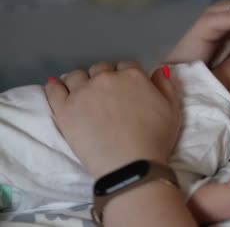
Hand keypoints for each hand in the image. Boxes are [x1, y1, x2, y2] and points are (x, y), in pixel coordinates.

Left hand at [45, 61, 180, 178]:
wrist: (131, 166)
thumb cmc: (156, 139)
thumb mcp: (173, 110)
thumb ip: (166, 86)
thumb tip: (159, 69)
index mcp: (133, 76)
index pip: (127, 66)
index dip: (127, 77)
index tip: (126, 90)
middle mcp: (106, 78)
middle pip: (101, 69)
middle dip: (104, 78)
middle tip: (106, 96)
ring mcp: (83, 92)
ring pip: (76, 76)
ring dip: (81, 82)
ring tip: (83, 95)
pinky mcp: (64, 109)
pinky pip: (54, 90)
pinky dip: (55, 87)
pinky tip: (56, 88)